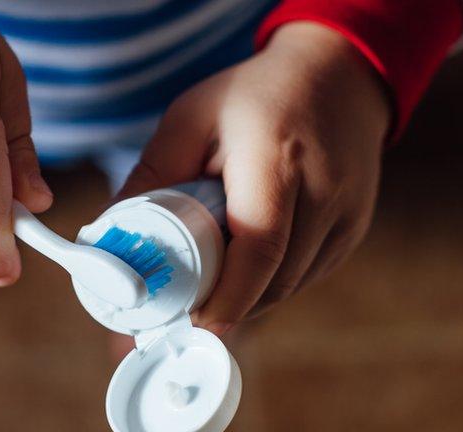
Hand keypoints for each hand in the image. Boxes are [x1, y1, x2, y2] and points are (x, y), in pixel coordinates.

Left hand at [118, 22, 389, 334]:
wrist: (337, 75)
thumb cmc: (254, 96)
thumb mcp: (191, 119)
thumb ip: (152, 175)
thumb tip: (109, 235)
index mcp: (277, 159)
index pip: (258, 245)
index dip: (227, 296)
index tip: (193, 324)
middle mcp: (323, 190)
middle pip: (274, 278)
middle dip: (227, 305)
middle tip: (183, 312)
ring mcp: (347, 214)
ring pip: (291, 286)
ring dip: (249, 298)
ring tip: (210, 287)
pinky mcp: (353, 230)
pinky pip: (306, 276)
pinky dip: (272, 284)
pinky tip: (246, 268)